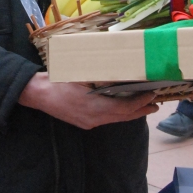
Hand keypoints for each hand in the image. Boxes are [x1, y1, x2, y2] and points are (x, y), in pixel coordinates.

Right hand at [19, 73, 158, 129]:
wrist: (37, 93)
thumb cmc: (58, 80)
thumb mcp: (81, 72)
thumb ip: (101, 74)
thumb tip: (120, 69)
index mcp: (94, 107)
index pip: (124, 107)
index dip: (140, 102)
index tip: (152, 94)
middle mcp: (94, 119)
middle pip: (123, 117)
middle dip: (140, 110)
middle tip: (155, 105)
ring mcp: (88, 122)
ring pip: (115, 119)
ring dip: (130, 113)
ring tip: (144, 107)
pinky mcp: (84, 122)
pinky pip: (106, 119)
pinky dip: (118, 113)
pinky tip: (121, 107)